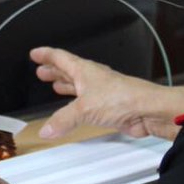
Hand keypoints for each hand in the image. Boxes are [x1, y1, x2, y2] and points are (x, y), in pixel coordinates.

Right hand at [29, 46, 183, 140]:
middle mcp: (92, 79)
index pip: (61, 58)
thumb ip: (63, 119)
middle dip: (54, 71)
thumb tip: (46, 129)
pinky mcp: (108, 107)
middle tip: (42, 72)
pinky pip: (87, 104)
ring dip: (66, 86)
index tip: (35, 54)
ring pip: (78, 86)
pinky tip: (73, 112)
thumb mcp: (84, 108)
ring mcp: (101, 92)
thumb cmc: (121, 99)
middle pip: (69, 71)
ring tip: (55, 86)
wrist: (147, 110)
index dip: (46, 55)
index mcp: (84, 71)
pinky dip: (77, 106)